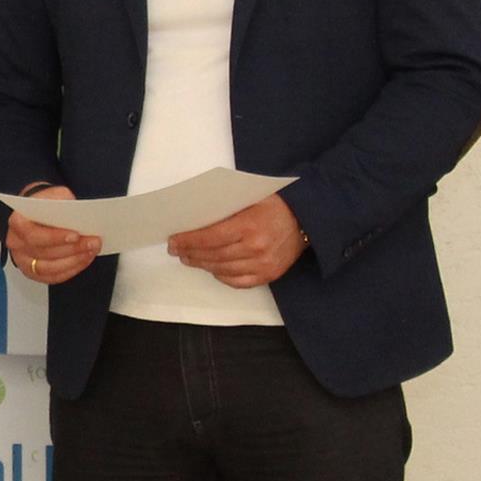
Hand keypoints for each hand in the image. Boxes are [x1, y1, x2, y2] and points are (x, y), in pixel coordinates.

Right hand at [6, 186, 98, 285]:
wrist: (40, 212)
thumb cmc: (46, 204)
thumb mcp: (54, 194)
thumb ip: (64, 202)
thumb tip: (78, 215)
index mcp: (17, 222)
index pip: (33, 235)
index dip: (54, 237)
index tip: (76, 235)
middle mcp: (16, 243)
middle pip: (43, 253)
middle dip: (71, 249)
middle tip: (92, 242)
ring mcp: (23, 260)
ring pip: (48, 268)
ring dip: (73, 261)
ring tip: (91, 251)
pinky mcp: (33, 272)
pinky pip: (52, 277)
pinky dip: (71, 270)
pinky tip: (83, 260)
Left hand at [168, 194, 305, 287]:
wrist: (307, 219)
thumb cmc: (274, 205)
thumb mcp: (249, 198)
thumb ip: (225, 209)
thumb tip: (193, 219)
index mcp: (250, 225)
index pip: (210, 237)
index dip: (188, 241)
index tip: (173, 240)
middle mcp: (257, 247)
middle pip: (213, 255)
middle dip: (190, 253)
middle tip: (176, 250)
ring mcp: (264, 264)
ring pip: (222, 270)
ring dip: (202, 265)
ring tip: (189, 259)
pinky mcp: (269, 275)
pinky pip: (238, 282)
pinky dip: (221, 276)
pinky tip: (212, 269)